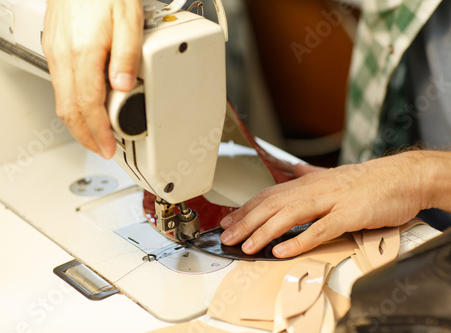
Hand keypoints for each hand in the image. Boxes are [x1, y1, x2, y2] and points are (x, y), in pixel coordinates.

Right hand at [42, 0, 142, 158]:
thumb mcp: (128, 19)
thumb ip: (128, 55)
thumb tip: (124, 86)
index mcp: (83, 52)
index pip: (88, 106)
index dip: (99, 132)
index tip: (109, 147)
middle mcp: (63, 56)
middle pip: (69, 111)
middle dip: (85, 137)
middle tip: (102, 149)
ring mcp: (55, 53)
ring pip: (61, 101)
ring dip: (78, 124)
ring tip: (96, 135)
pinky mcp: (54, 49)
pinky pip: (60, 87)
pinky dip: (72, 106)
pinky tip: (86, 108)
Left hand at [220, 151, 447, 257]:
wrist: (404, 176)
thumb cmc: (369, 180)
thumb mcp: (335, 175)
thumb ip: (312, 174)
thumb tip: (296, 170)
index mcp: (309, 183)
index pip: (269, 195)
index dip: (246, 208)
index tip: (228, 220)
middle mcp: (314, 189)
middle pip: (272, 204)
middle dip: (246, 221)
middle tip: (226, 236)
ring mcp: (331, 200)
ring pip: (289, 215)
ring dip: (264, 231)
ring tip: (246, 246)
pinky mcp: (348, 214)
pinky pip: (319, 229)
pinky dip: (299, 240)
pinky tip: (281, 250)